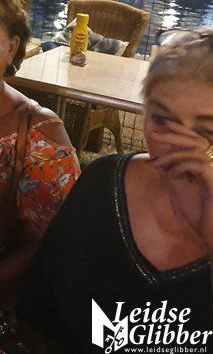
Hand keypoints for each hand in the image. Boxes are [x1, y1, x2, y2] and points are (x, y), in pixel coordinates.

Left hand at [149, 127, 212, 248]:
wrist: (211, 235)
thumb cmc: (198, 215)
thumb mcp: (178, 190)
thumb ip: (171, 173)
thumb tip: (156, 160)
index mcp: (206, 167)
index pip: (195, 141)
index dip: (181, 131)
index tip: (162, 124)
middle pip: (197, 141)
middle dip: (174, 135)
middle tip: (154, 133)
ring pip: (195, 151)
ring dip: (172, 155)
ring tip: (156, 164)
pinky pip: (198, 165)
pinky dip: (181, 166)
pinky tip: (172, 175)